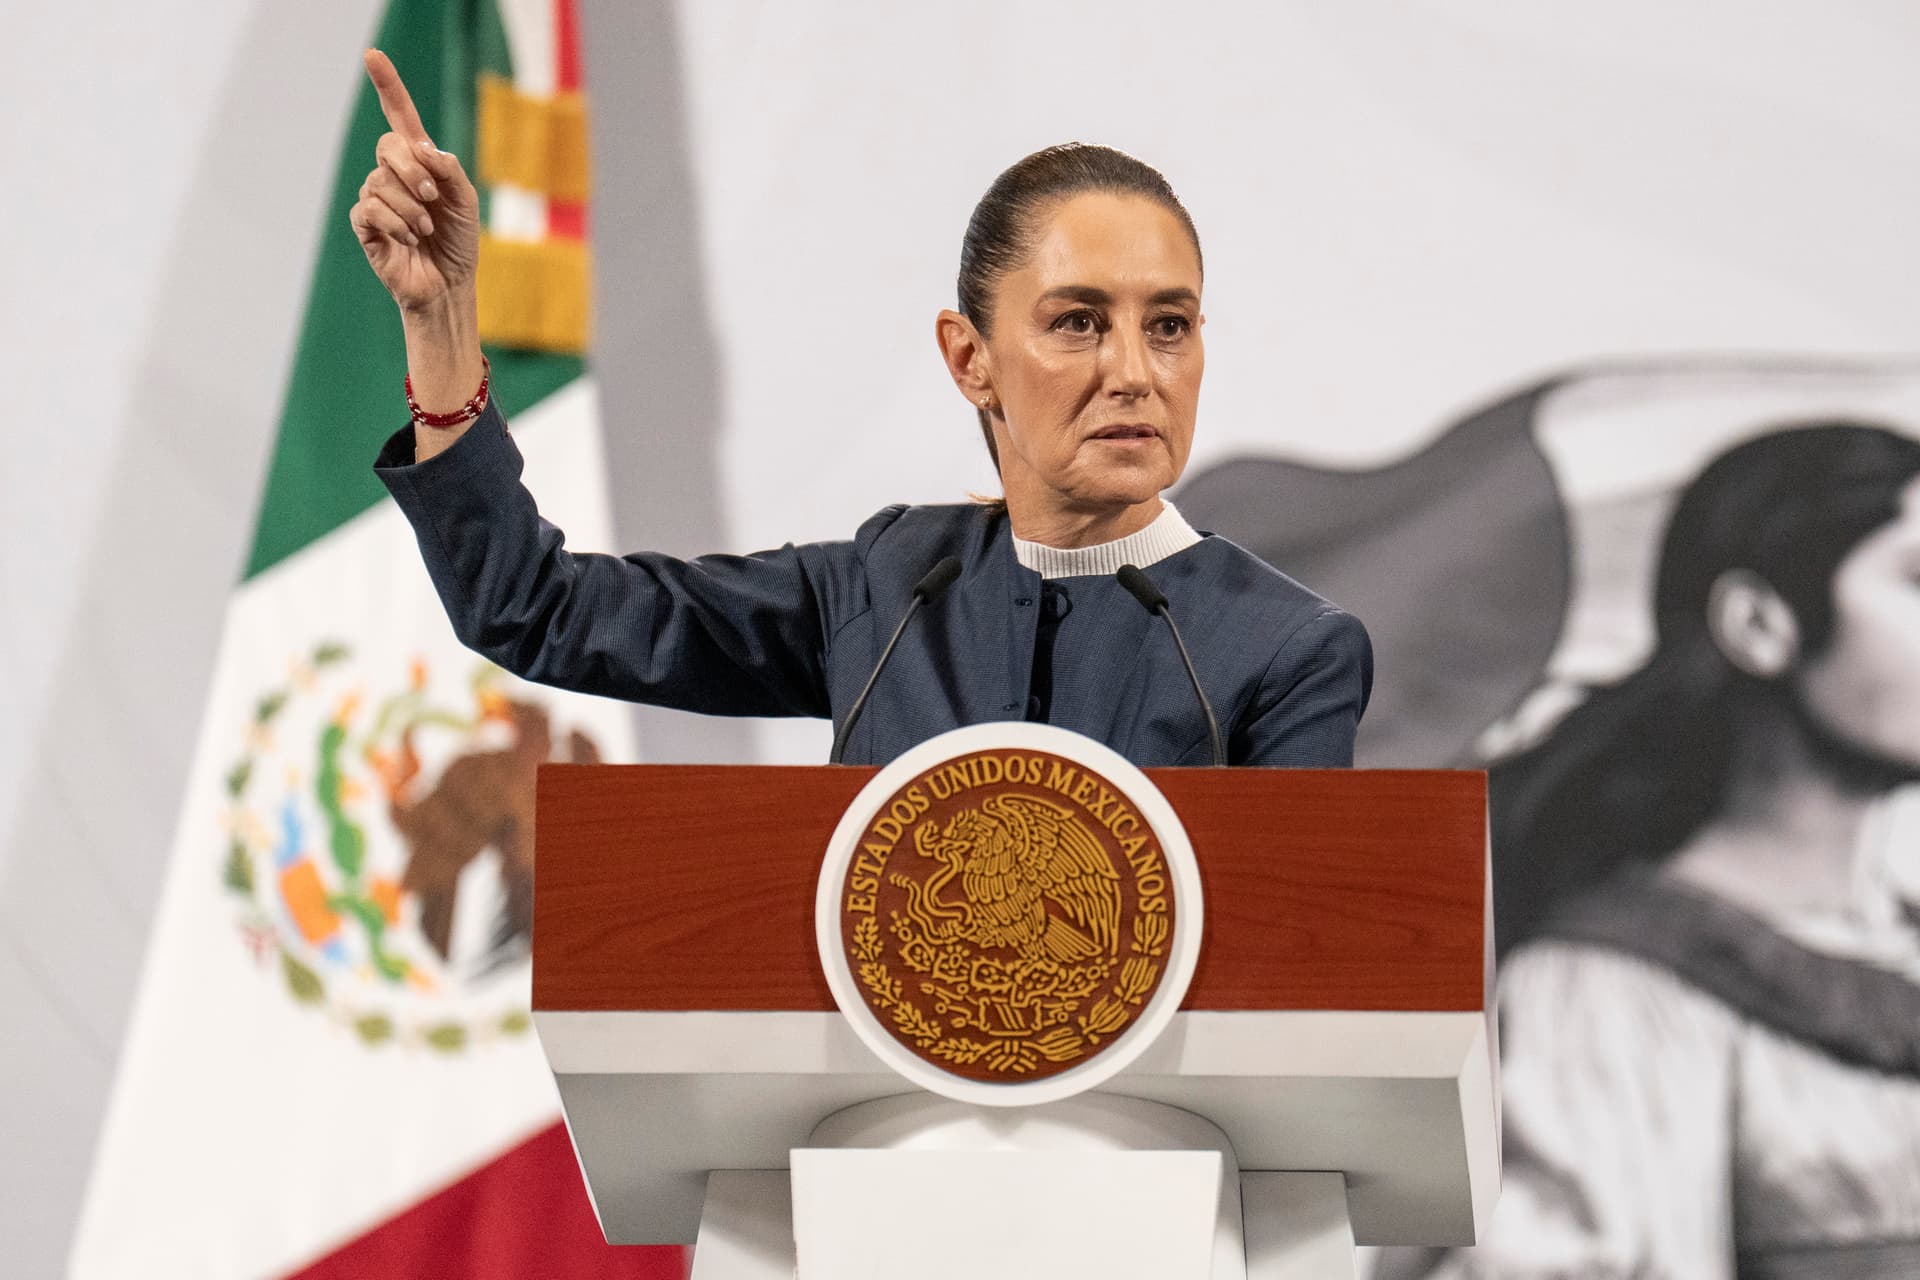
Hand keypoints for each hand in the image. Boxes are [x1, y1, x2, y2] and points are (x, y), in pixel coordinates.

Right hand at [350, 49, 480, 313]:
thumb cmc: (459, 242)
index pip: (399, 116)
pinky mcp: (365, 224)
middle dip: (412, 170)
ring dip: (411, 208)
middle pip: (388, 145)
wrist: (449, 284)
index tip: (372, 55)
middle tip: (432, 198)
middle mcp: (393, 174)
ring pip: (381, 181)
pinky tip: (409, 239)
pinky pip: (370, 207)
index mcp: (419, 162)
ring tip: (425, 230)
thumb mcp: (466, 201)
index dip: (388, 86)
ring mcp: (376, 197)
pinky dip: (396, 224)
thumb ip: (449, 170)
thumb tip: (423, 149)